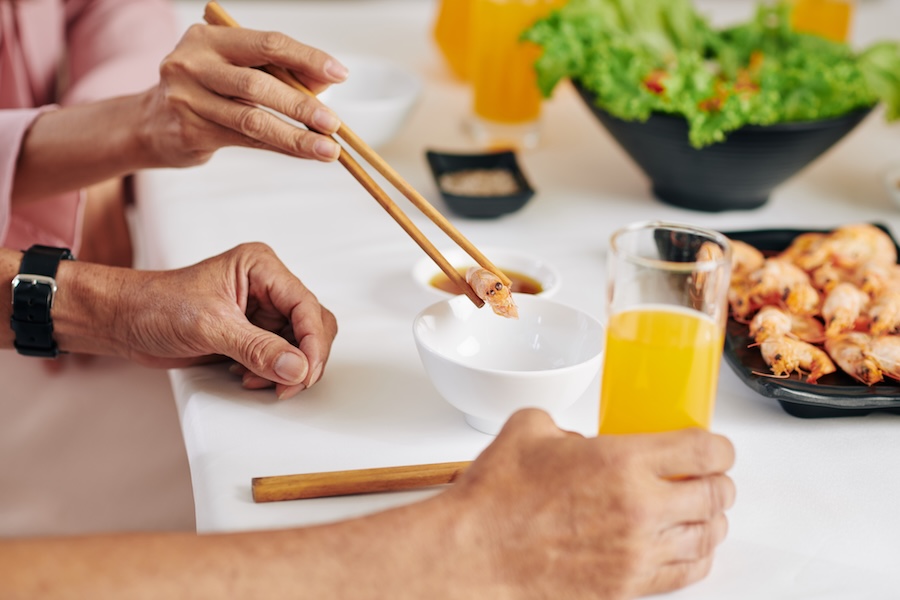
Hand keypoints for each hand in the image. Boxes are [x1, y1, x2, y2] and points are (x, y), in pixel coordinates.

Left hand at [107, 243, 336, 398]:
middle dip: (303, 359)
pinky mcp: (253, 333)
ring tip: (256, 380)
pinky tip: (246, 376)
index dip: (312, 342)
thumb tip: (297, 367)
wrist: (123, 321)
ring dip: (284, 369)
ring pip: (299, 345)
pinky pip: (280, 357)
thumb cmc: (155, 305)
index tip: (306, 372)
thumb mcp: (210, 326)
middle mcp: (267, 286)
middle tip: (288, 385)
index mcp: (262, 268)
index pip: (306, 305)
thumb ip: (257, 348)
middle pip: (312, 325)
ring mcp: (262, 311)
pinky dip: (270, 373)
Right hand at [139, 24, 347, 167]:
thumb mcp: (236, 68)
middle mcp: (193, 63)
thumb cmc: (207, 89)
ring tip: (328, 149)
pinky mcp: (190, 131)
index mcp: (209, 38)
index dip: (307, 57)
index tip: (340, 73)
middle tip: (334, 123)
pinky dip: (281, 147)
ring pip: (253, 119)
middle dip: (302, 105)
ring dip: (296, 136)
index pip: (267, 43)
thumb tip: (326, 81)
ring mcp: (187, 98)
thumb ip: (277, 70)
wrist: (150, 123)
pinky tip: (305, 153)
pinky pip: (246, 140)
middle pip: (258, 83)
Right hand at [446, 409, 735, 598]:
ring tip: (704, 512)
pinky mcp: (626, 586)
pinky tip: (689, 546)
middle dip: (719, 483)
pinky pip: (685, 573)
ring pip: (706, 536)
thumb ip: (563, 424)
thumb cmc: (496, 499)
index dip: (719, 447)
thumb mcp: (529, 430)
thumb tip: (572, 436)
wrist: (475, 553)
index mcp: (621, 461)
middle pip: (714, 495)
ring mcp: (636, 552)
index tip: (716, 448)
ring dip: (712, 521)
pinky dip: (697, 557)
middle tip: (712, 478)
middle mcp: (639, 508)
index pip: (702, 451)